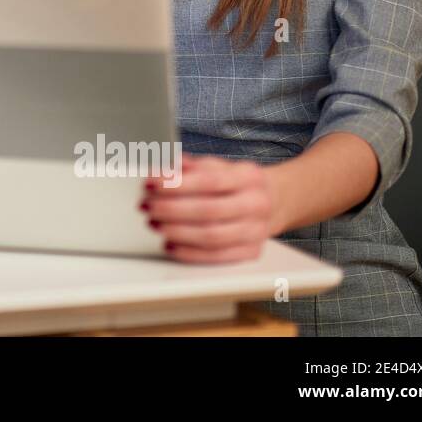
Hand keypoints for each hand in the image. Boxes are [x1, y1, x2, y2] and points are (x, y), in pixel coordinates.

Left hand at [140, 154, 284, 263]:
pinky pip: (217, 256)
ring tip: (152, 223)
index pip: (209, 181)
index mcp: (248, 177)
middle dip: (170, 209)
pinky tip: (168, 244)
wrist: (275, 201)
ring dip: (176, 231)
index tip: (149, 182)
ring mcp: (257, 231)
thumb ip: (193, 166)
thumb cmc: (238, 183)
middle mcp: (256, 204)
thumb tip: (164, 168)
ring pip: (211, 236)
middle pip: (208, 210)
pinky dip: (189, 252)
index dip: (176, 183)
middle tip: (145, 205)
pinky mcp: (251, 252)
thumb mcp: (221, 166)